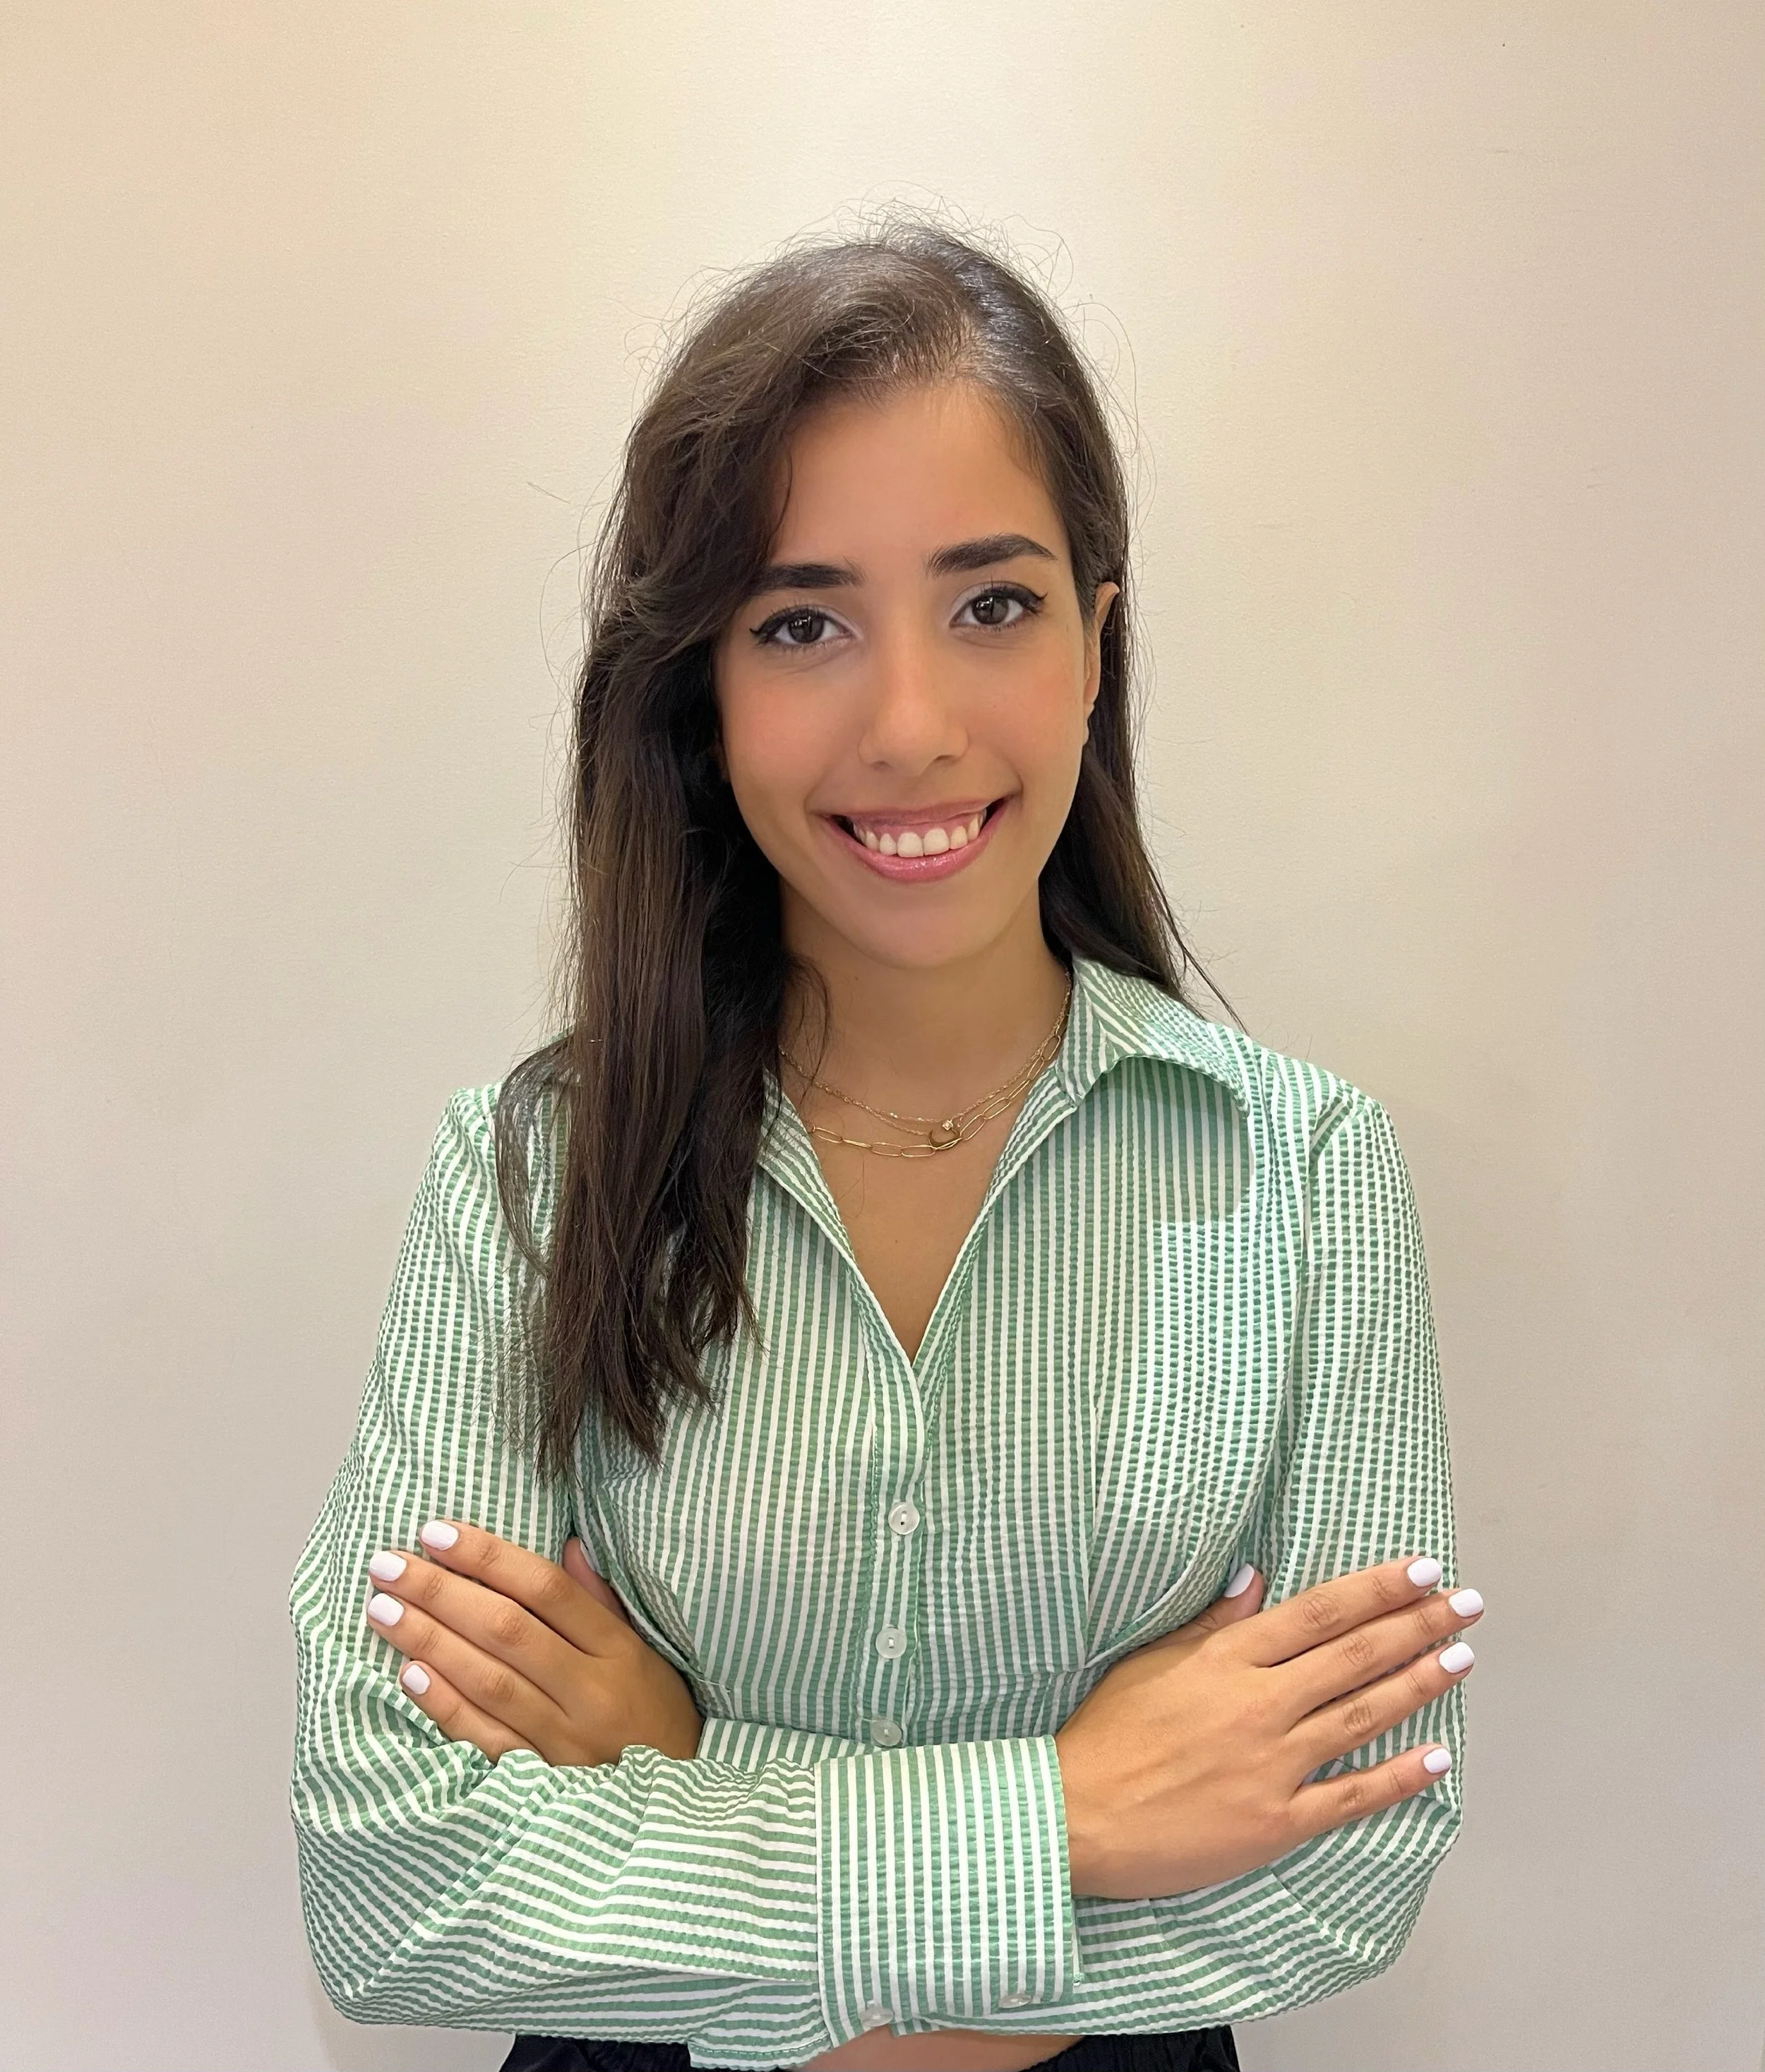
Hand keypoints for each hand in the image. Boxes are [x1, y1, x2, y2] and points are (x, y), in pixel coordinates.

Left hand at [363, 1521, 703, 1764]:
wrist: (678, 1801)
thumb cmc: (653, 1712)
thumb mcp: (644, 1651)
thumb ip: (600, 1600)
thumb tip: (567, 1543)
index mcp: (618, 1651)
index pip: (546, 1590)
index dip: (489, 1558)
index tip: (436, 1532)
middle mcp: (591, 1693)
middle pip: (508, 1631)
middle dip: (441, 1593)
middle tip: (387, 1565)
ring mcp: (565, 1742)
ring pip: (489, 1682)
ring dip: (429, 1642)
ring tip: (382, 1610)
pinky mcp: (541, 1785)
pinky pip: (485, 1740)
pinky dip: (445, 1706)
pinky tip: (408, 1674)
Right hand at [1053, 1554, 1478, 1899]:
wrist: (1077, 1816)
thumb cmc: (1107, 1734)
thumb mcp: (1151, 1661)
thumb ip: (1213, 1623)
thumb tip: (1258, 1580)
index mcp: (1227, 1659)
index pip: (1319, 1613)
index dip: (1377, 1589)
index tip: (1423, 1569)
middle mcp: (1259, 1705)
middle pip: (1355, 1656)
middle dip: (1417, 1626)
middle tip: (1466, 1605)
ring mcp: (1272, 1765)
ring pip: (1363, 1716)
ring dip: (1419, 1684)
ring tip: (1462, 1659)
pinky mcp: (1275, 1822)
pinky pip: (1351, 1796)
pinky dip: (1398, 1777)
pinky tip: (1437, 1757)